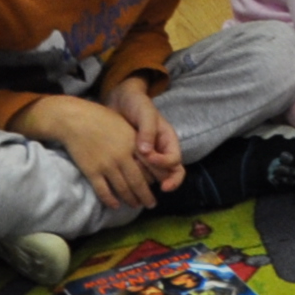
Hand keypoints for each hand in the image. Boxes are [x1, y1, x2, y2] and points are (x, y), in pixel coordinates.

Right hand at [25, 94, 158, 212]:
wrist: (76, 120)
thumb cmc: (103, 119)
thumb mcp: (126, 127)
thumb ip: (138, 141)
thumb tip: (150, 155)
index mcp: (134, 143)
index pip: (152, 165)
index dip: (158, 178)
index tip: (163, 186)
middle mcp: (123, 156)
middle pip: (138, 182)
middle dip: (146, 195)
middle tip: (151, 204)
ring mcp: (107, 165)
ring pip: (122, 189)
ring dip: (131, 199)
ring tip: (136, 205)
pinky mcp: (92, 171)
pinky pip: (103, 190)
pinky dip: (111, 200)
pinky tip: (115, 205)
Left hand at [107, 78, 184, 194]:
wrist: (120, 101)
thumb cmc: (137, 104)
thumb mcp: (145, 113)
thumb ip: (148, 130)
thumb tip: (146, 152)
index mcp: (168, 140)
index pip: (174, 160)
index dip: (164, 163)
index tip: (148, 158)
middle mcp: (161, 152)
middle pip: (172, 173)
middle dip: (167, 183)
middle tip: (156, 193)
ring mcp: (148, 158)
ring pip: (155, 177)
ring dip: (147, 184)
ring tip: (135, 188)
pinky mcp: (134, 161)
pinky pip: (138, 175)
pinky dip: (133, 181)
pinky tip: (122, 184)